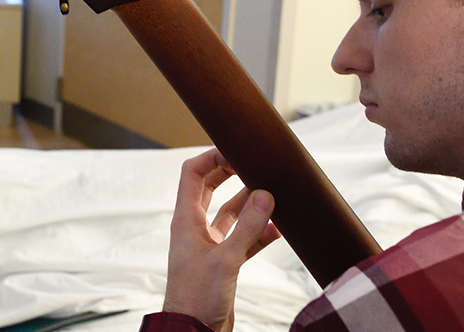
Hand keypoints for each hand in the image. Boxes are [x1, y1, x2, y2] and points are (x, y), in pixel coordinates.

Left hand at [162, 148, 279, 331]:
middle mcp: (195, 228)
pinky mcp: (223, 262)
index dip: (212, 157)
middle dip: (232, 174)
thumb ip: (247, 227)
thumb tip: (264, 194)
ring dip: (250, 204)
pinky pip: (243, 239)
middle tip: (254, 165)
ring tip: (273, 194)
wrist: (193, 331)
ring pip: (231, 214)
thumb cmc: (197, 297)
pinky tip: (278, 229)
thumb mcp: (225, 259)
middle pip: (210, 188)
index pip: (192, 174)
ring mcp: (209, 244)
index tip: (236, 151)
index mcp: (186, 220)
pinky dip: (259, 233)